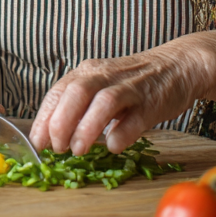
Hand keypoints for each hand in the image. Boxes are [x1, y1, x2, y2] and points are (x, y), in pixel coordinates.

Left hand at [30, 42, 208, 155]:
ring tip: (77, 150)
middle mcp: (105, 75)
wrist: (179, 66)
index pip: (57, 92)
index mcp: (87, 72)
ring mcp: (130, 87)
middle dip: (60, 122)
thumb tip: (53, 136)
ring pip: (103, 102)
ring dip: (86, 128)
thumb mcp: (101, 87)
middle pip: (75, 93)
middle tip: (56, 148)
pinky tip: (113, 146)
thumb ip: (79, 106)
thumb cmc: (134, 83)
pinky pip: (136, 117)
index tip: (36, 142)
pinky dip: (123, 132)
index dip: (44, 118)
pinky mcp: (152, 101)